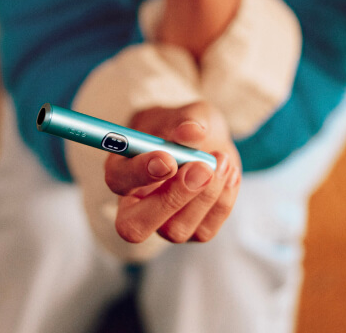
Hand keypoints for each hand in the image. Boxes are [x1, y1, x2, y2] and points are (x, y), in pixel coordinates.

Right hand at [104, 102, 240, 243]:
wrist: (209, 140)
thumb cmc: (188, 124)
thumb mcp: (190, 113)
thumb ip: (188, 120)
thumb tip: (192, 131)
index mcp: (123, 168)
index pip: (118, 180)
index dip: (140, 173)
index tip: (168, 158)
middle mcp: (136, 203)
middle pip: (134, 226)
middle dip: (171, 199)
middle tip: (202, 169)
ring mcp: (163, 223)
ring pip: (176, 230)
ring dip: (205, 195)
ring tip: (221, 158)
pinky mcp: (193, 231)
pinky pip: (205, 230)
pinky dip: (223, 200)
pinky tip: (228, 172)